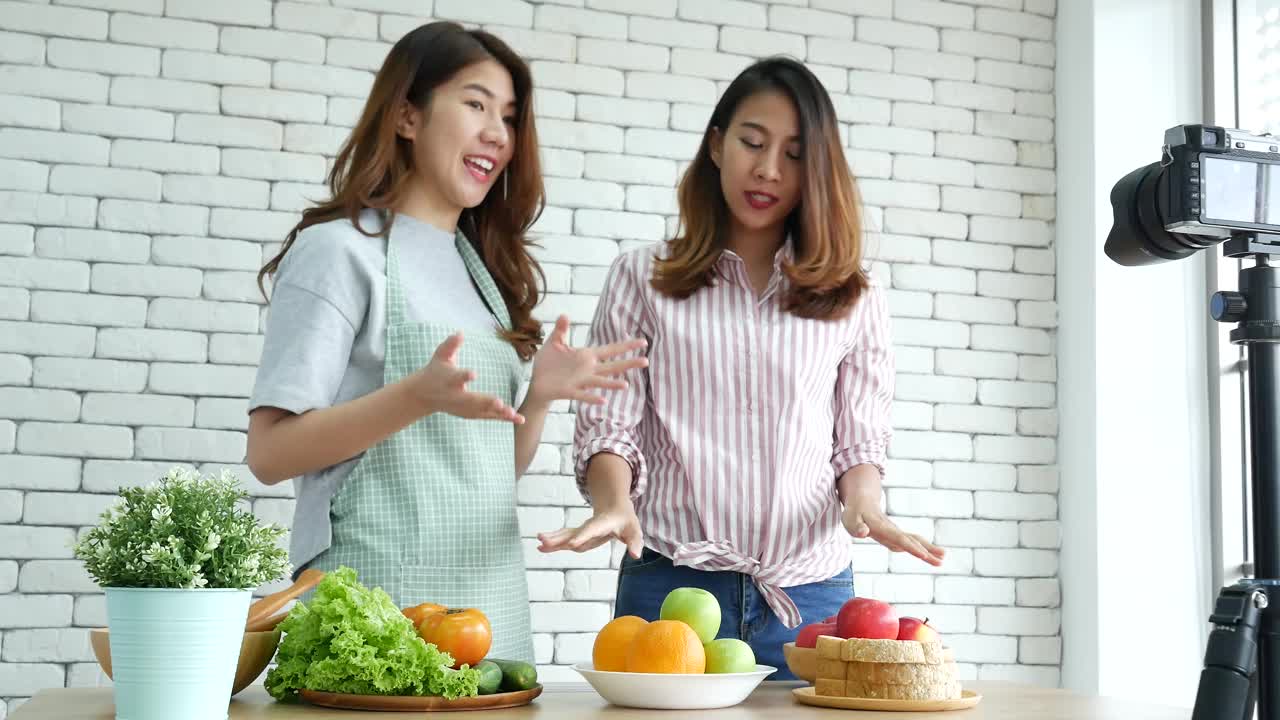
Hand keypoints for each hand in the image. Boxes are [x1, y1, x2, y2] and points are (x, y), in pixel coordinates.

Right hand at [406, 333, 523, 422]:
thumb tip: (460, 333)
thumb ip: (450, 345)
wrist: (422, 395)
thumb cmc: (435, 371)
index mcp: (449, 380)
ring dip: (498, 413)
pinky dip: (502, 418)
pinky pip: (488, 416)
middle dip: (486, 402)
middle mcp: (456, 396)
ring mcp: (463, 408)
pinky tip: (519, 418)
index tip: (473, 374)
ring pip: (482, 412)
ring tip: (514, 414)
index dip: (465, 376)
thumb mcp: (440, 356)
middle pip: (471, 400)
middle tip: (499, 403)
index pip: (457, 377)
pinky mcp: (470, 414)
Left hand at [527, 315, 647, 406]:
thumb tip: (564, 315)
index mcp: (587, 356)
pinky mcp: (570, 391)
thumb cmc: (547, 363)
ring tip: (626, 385)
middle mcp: (588, 369)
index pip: (610, 350)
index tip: (643, 341)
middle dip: (628, 363)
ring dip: (612, 384)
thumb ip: (561, 330)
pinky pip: (583, 395)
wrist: (537, 382)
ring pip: (600, 382)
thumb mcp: (554, 343)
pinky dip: (592, 398)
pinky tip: (603, 401)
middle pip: (612, 366)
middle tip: (646, 361)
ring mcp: (580, 381)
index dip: (626, 346)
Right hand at [536, 503, 643, 558]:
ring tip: (538, 543)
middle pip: (572, 532)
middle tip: (543, 540)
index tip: (572, 544)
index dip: (583, 537)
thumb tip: (636, 556)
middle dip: (558, 537)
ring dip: (552, 539)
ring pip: (565, 535)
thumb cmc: (625, 521)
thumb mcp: (634, 531)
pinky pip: (564, 538)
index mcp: (603, 524)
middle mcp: (589, 526)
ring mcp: (582, 530)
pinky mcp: (578, 535)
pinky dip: (553, 542)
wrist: (615, 508)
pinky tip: (541, 547)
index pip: (592, 530)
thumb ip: (635, 542)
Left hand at [843, 494, 945, 566]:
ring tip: (944, 558)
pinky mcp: (897, 535)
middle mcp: (892, 529)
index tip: (923, 555)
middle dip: (927, 551)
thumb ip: (857, 527)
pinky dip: (923, 548)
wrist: (863, 501)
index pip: (898, 538)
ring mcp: (896, 532)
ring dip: (929, 549)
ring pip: (915, 540)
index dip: (910, 547)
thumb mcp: (850, 520)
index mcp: (882, 527)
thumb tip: (863, 532)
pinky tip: (932, 556)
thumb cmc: (854, 513)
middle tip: (942, 561)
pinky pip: (912, 541)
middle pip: (912, 540)